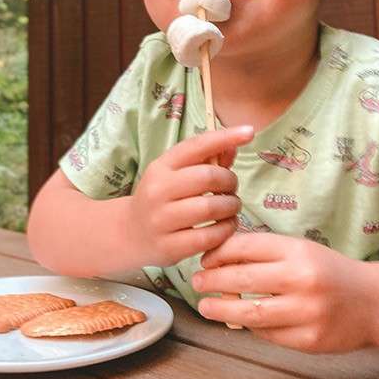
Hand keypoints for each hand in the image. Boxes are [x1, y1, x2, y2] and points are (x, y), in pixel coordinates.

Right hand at [127, 126, 253, 267]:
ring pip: (211, 208)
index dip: (225, 137)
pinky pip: (209, 237)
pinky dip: (226, 230)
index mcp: (161, 166)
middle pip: (208, 177)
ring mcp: (162, 220)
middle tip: (231, 188)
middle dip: (230, 181)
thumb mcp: (175, 174)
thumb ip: (205, 160)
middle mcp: (158, 190)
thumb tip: (234, 144)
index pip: (196, 145)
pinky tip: (226, 226)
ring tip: (231, 208)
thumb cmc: (161, 198)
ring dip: (231, 207)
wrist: (129, 233)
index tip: (249, 131)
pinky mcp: (169, 247)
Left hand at [192, 233, 378, 352]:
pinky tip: (240, 321)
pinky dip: (250, 327)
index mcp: (297, 250)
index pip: (244, 247)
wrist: (373, 302)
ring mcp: (306, 312)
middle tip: (196, 282)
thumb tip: (217, 257)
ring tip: (205, 306)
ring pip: (250, 312)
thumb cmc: (327, 271)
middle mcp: (301, 279)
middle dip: (212, 280)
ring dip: (221, 310)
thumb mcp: (299, 249)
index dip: (218, 252)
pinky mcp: (309, 340)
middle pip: (242, 279)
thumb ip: (263, 253)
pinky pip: (268, 334)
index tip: (204, 259)